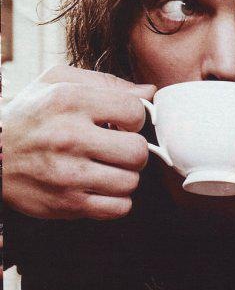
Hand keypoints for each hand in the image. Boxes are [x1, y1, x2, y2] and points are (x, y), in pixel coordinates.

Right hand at [2, 65, 155, 219]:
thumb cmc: (30, 114)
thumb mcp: (58, 80)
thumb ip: (106, 81)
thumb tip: (149, 91)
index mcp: (69, 101)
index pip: (134, 111)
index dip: (133, 118)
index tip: (120, 123)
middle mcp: (68, 138)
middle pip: (137, 151)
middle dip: (133, 149)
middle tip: (117, 148)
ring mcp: (67, 175)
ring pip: (131, 182)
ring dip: (125, 175)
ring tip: (106, 167)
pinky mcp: (66, 205)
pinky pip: (119, 208)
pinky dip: (116, 200)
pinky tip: (101, 187)